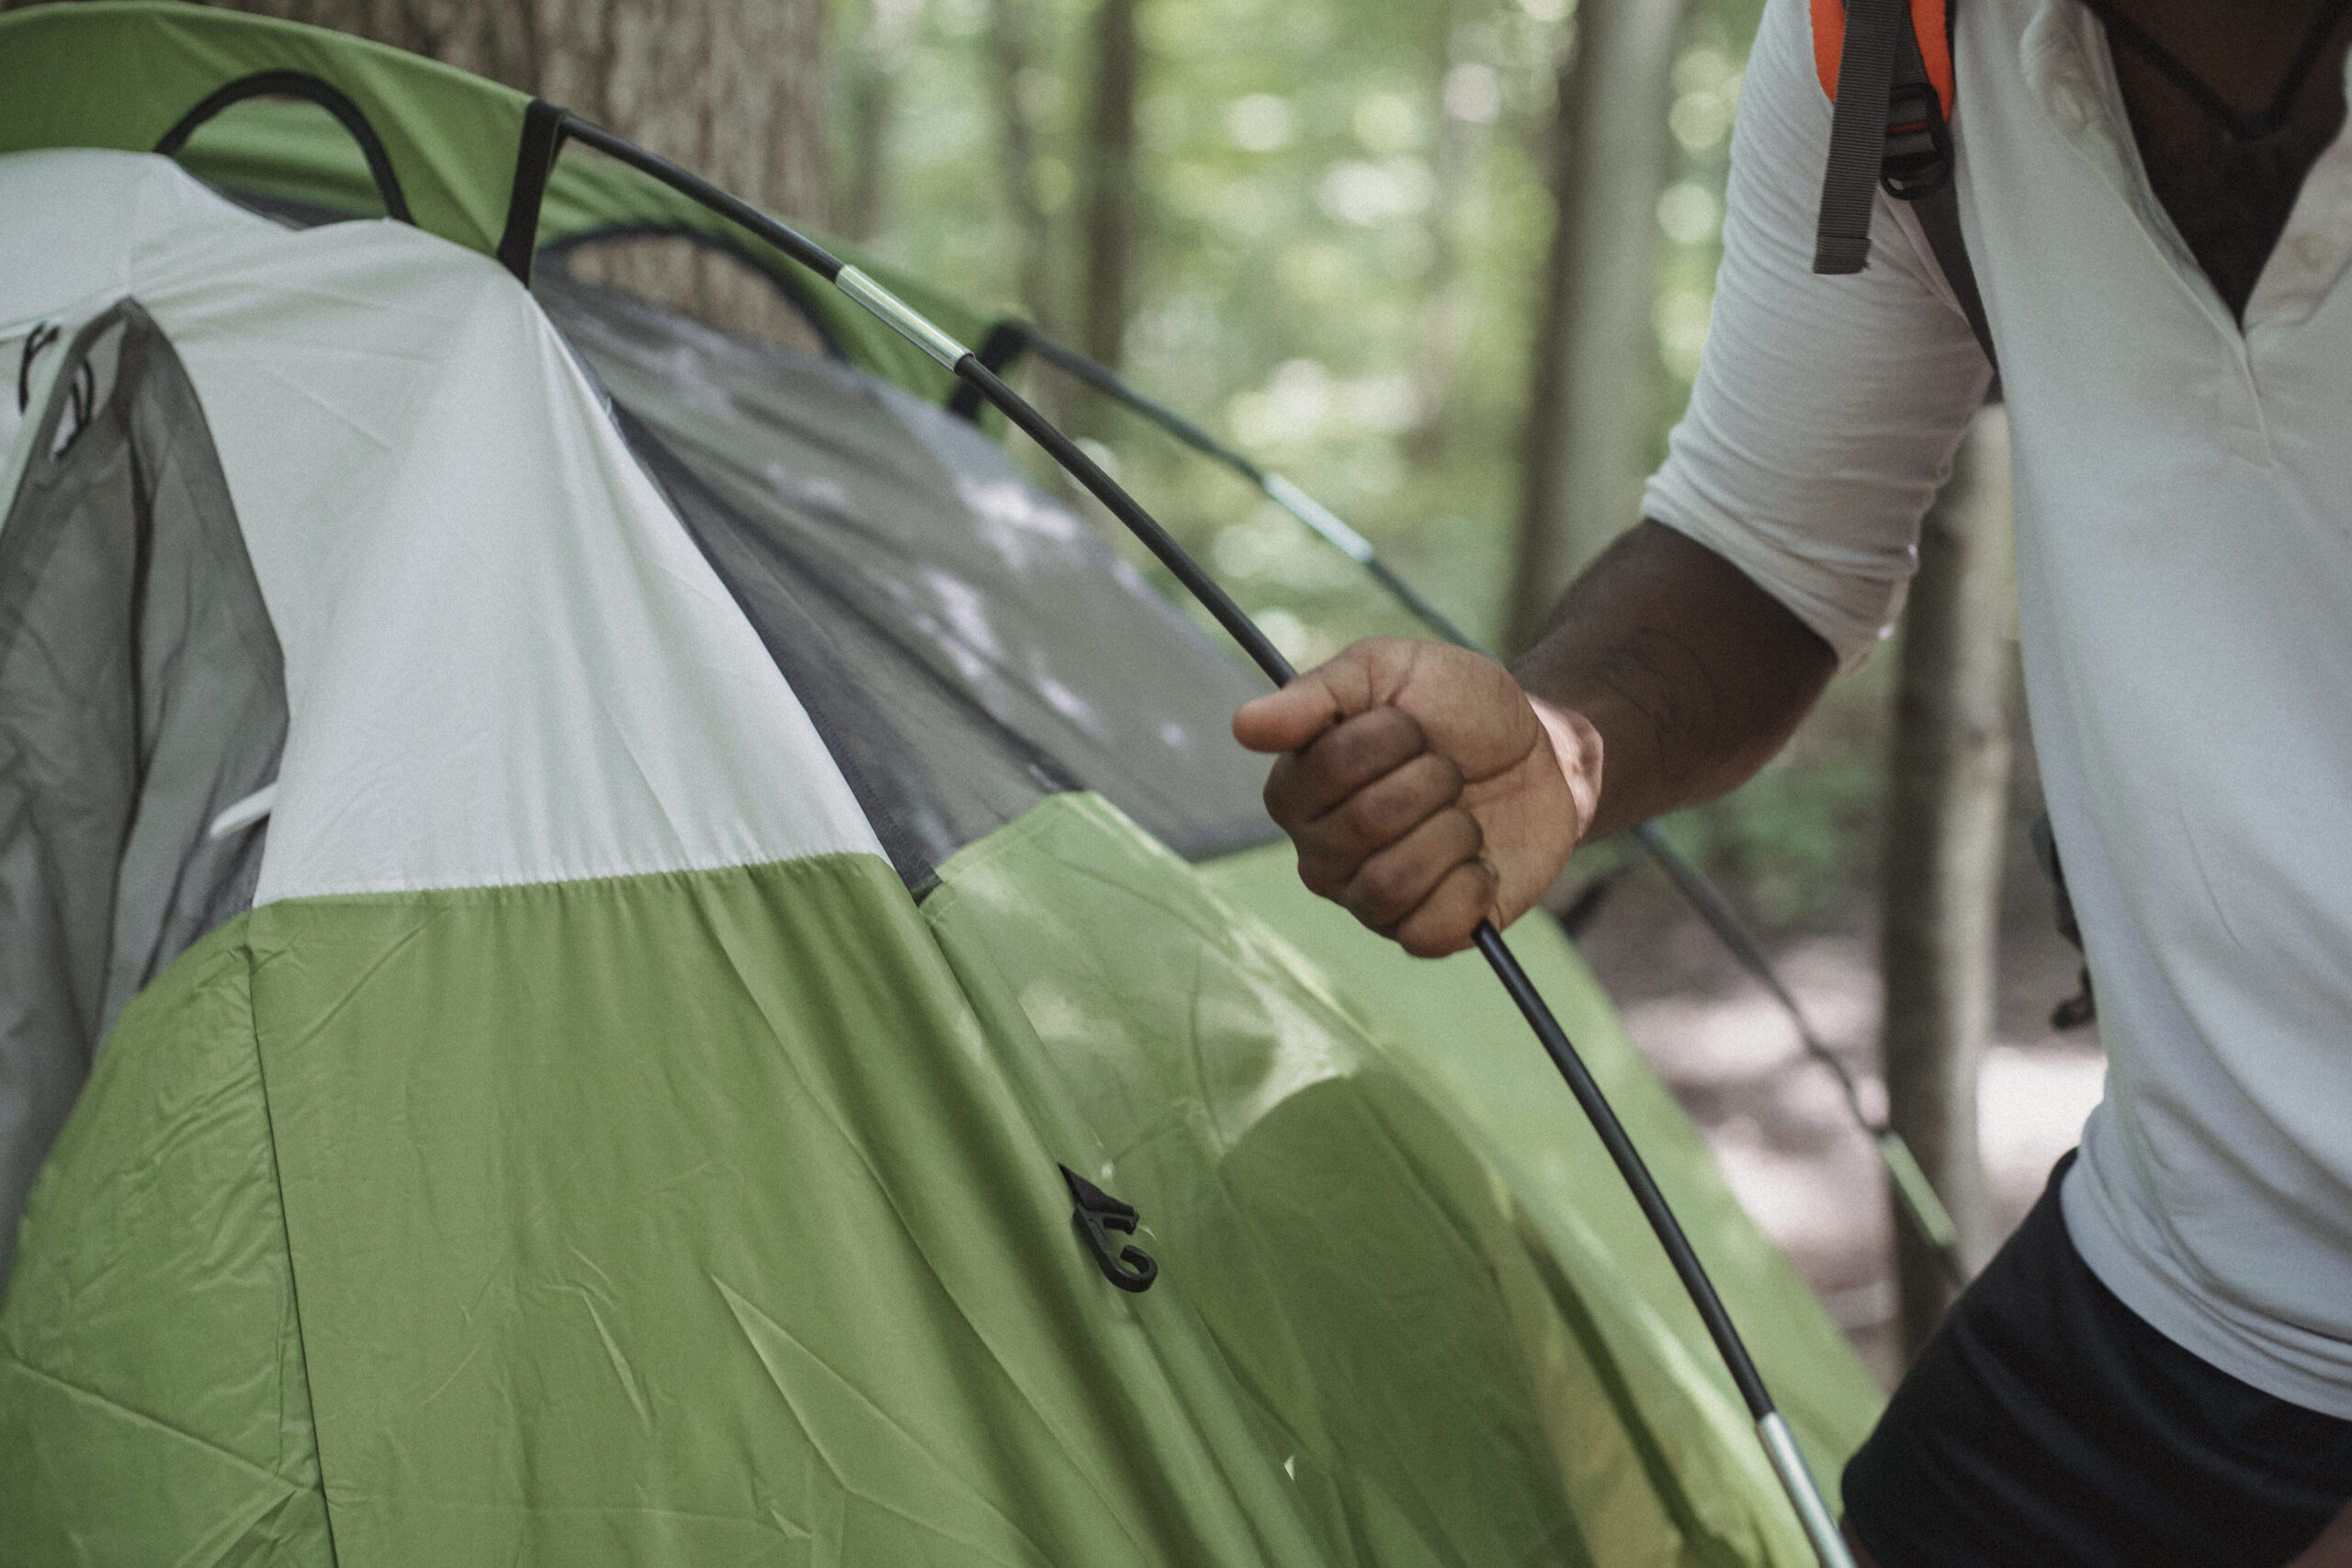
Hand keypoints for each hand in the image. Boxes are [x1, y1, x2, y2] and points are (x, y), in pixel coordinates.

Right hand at [1232, 637, 1600, 956]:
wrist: (1541, 751)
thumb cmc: (1454, 706)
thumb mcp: (1390, 670)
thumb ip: (1317, 694)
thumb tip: (1243, 726)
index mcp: (1297, 788)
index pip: (1332, 765)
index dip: (1392, 735)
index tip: (1412, 723)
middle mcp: (1317, 852)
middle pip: (1370, 822)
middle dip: (1433, 781)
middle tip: (1447, 770)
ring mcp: (1365, 899)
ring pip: (1394, 881)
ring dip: (1454, 834)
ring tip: (1463, 816)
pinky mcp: (1419, 933)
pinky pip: (1427, 932)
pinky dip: (1470, 889)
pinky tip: (1479, 863)